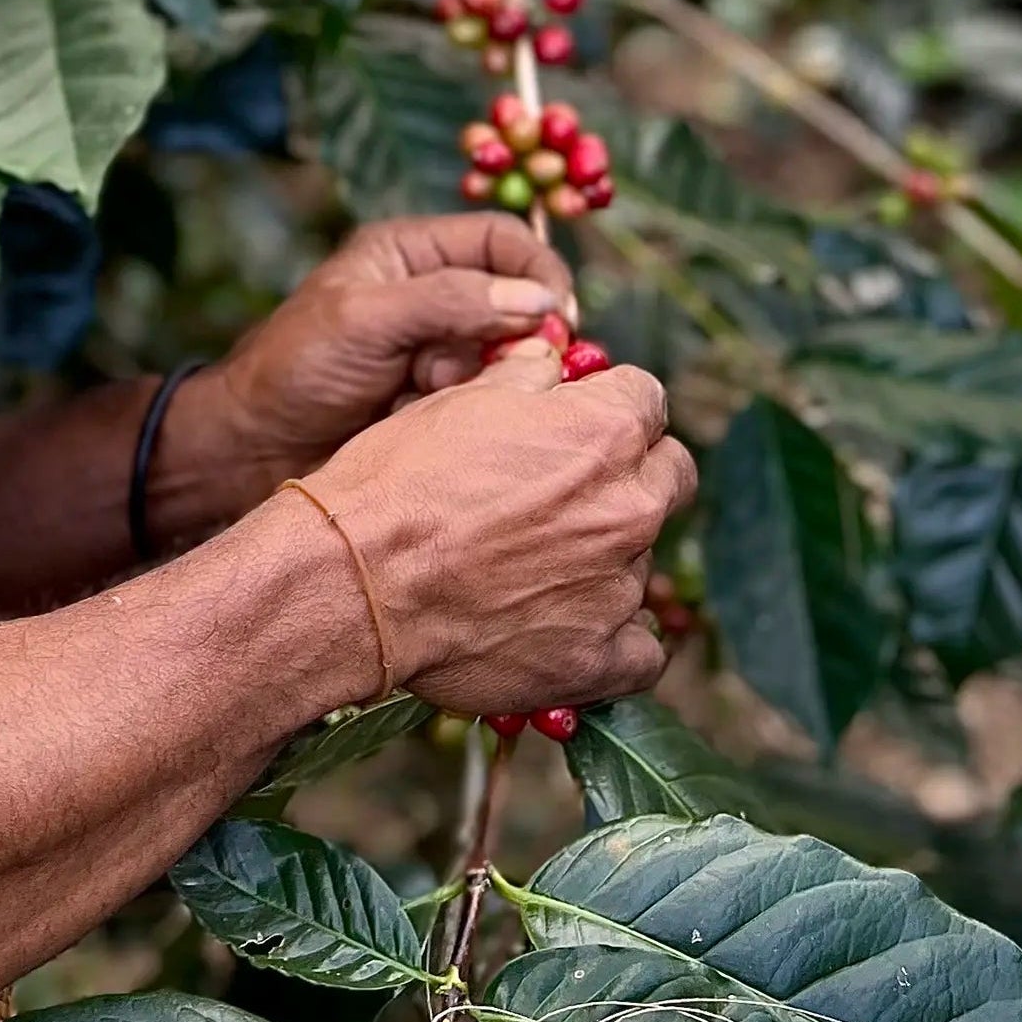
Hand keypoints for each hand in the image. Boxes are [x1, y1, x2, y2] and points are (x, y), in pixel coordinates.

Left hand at [183, 212, 574, 497]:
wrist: (254, 449)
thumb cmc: (295, 369)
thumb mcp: (365, 320)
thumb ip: (448, 302)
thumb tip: (538, 303)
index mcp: (411, 252)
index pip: (502, 240)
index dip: (537, 273)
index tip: (558, 320)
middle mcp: (433, 294)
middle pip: (516, 303)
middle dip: (507, 339)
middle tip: (484, 371)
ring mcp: (439, 350)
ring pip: (506, 358)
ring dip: (479, 381)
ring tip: (423, 396)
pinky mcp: (439, 400)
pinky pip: (487, 400)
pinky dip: (469, 412)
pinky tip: (422, 420)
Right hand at [288, 340, 693, 717]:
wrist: (352, 581)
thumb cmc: (395, 485)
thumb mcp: (455, 402)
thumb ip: (525, 378)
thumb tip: (550, 363)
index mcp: (602, 432)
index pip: (647, 399)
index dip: (610, 406)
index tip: (580, 423)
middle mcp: (627, 506)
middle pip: (669, 475)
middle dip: (630, 474)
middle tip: (565, 492)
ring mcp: (619, 587)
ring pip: (642, 560)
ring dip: (603, 555)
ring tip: (529, 565)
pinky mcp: (601, 658)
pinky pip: (640, 649)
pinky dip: (609, 638)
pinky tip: (561, 625)